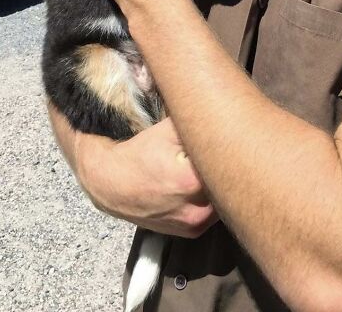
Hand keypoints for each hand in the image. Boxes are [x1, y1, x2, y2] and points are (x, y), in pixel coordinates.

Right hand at [48, 103, 217, 236]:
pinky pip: (212, 212)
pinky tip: (200, 184)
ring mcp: (194, 224)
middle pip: (227, 183)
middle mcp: (196, 210)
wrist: (111, 184)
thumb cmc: (140, 153)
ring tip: (207, 168)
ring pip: (222, 199)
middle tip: (223, 151)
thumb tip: (222, 110)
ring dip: (220, 184)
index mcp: (192, 182)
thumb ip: (197, 122)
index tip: (230, 138)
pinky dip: (211, 198)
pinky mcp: (191, 232)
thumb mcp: (168, 130)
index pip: (228, 162)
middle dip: (227, 167)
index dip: (230, 148)